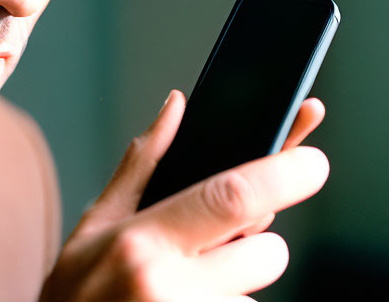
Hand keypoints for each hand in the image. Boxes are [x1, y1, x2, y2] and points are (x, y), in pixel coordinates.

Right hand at [39, 92, 327, 300]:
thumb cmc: (76, 295)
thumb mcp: (96, 224)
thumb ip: (142, 165)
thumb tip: (176, 107)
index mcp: (141, 239)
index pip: (230, 198)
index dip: (282, 174)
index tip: (312, 162)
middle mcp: (168, 286)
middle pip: (265, 253)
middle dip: (255, 247)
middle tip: (214, 252)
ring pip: (255, 294)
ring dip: (232, 289)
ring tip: (180, 294)